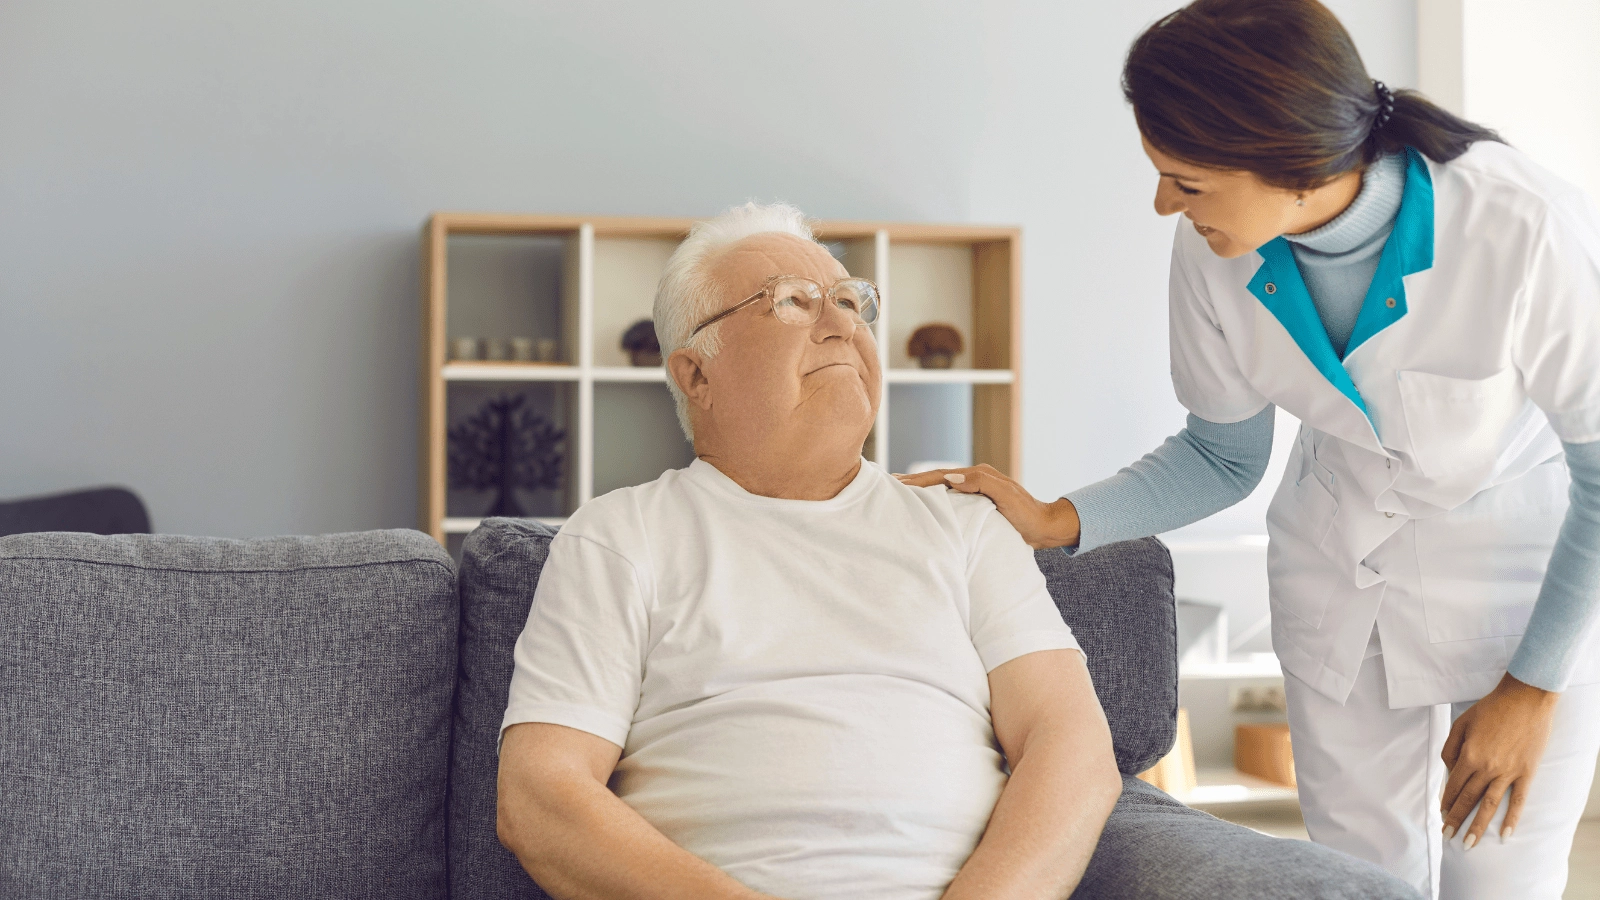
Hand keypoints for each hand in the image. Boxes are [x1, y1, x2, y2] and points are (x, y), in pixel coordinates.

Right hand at [895, 464, 1080, 548]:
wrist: (1045, 528)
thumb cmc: (1027, 513)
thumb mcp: (1005, 495)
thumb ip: (980, 482)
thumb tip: (951, 478)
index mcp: (978, 475)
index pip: (942, 475)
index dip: (919, 479)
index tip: (897, 482)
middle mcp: (975, 481)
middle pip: (938, 479)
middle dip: (914, 482)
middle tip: (889, 484)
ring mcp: (975, 494)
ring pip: (942, 491)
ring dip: (922, 492)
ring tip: (900, 495)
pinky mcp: (978, 508)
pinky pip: (950, 503)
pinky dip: (934, 504)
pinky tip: (925, 511)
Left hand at [1439, 672, 1557, 847]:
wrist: (1525, 699)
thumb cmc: (1490, 709)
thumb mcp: (1460, 724)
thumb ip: (1450, 749)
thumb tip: (1450, 771)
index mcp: (1469, 756)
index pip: (1453, 786)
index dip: (1446, 802)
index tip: (1441, 815)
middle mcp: (1487, 768)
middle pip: (1468, 800)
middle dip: (1456, 820)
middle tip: (1448, 835)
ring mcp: (1508, 772)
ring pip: (1490, 805)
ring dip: (1478, 826)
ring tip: (1468, 843)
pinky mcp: (1526, 773)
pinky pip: (1518, 801)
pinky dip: (1511, 819)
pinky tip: (1504, 835)